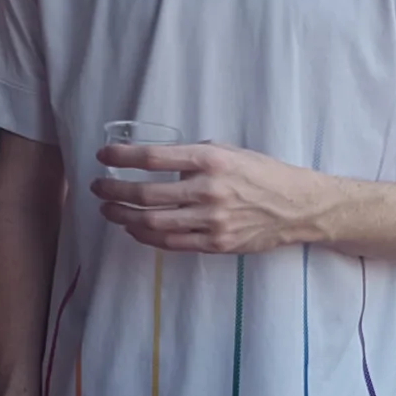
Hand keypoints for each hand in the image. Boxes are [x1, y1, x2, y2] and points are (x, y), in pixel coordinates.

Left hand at [92, 139, 327, 253]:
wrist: (298, 206)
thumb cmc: (262, 173)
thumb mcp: (229, 152)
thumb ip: (193, 157)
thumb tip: (157, 163)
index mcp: (210, 160)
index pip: (154, 157)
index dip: (122, 157)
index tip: (103, 155)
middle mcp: (209, 189)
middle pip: (146, 193)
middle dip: (114, 190)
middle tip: (97, 187)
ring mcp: (212, 220)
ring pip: (153, 222)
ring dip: (123, 216)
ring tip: (108, 209)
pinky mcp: (216, 243)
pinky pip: (171, 243)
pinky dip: (146, 236)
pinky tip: (134, 228)